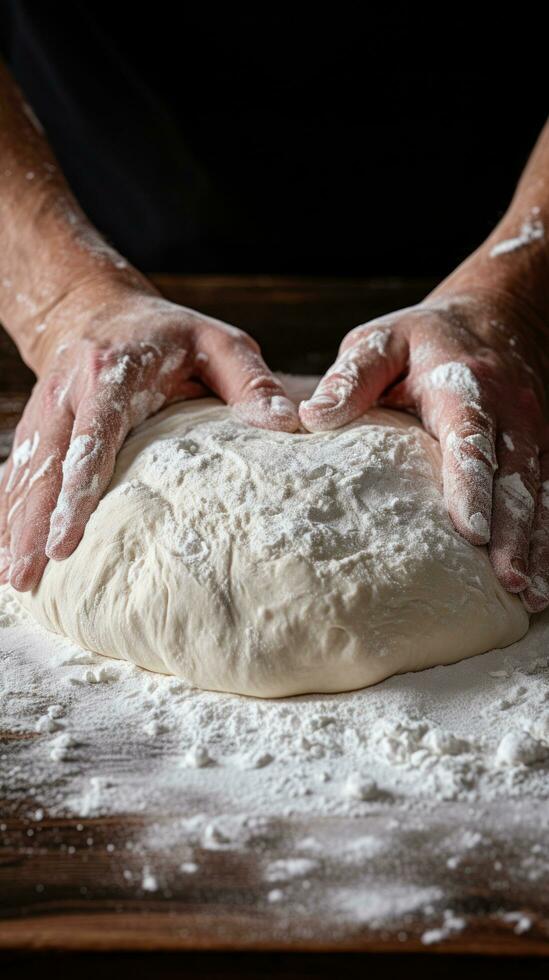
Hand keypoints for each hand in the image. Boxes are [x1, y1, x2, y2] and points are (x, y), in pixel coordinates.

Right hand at [0, 280, 298, 591]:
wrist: (98, 308)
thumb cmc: (170, 334)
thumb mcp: (219, 342)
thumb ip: (250, 381)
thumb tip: (286, 425)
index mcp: (112, 373)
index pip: (93, 437)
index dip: (78, 489)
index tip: (65, 538)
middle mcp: (70, 393)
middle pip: (48, 464)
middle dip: (34, 522)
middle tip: (28, 575)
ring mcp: (46, 410)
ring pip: (27, 472)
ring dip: (15, 525)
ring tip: (14, 578)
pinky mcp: (37, 425)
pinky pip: (19, 472)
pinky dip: (9, 511)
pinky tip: (9, 552)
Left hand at [299, 286, 548, 611]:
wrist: (496, 317)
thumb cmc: (425, 340)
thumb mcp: (382, 341)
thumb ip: (351, 377)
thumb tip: (311, 418)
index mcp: (464, 387)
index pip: (471, 439)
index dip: (473, 484)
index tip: (472, 530)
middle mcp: (509, 415)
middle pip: (515, 478)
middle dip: (514, 532)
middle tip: (509, 580)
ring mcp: (532, 435)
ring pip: (538, 495)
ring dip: (535, 545)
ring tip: (529, 595)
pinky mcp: (540, 452)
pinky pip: (546, 498)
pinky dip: (544, 540)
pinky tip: (539, 582)